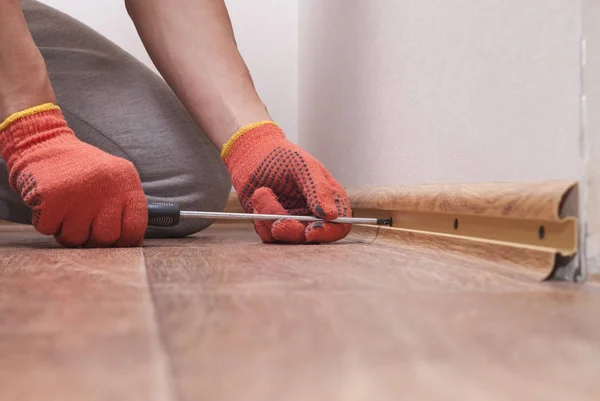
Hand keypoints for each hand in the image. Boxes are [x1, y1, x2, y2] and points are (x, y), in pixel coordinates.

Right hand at [0, 104, 147, 246]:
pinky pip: (50, 231)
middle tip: (85, 223)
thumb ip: (126, 206)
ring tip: (67, 209)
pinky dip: (48, 223)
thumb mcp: (116, 177)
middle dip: (94, 238)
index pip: (135, 228)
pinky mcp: (50, 200)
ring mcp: (78, 195)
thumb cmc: (83, 169)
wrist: (43, 143)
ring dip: (68, 231)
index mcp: (126, 182)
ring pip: (76, 239)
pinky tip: (51, 204)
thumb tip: (131, 243)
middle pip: (106, 239)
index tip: (116, 240)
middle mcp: (106, 188)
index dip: (125, 240)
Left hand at [222, 121, 351, 243]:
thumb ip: (319, 189)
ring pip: (286, 238)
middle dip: (291, 230)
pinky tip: (258, 200)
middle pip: (310, 238)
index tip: (310, 230)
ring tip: (261, 192)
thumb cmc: (281, 156)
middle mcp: (313, 214)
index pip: (339, 226)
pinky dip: (260, 221)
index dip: (328, 233)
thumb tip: (332, 215)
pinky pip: (268, 236)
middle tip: (276, 222)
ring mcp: (293, 221)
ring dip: (270, 217)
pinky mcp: (273, 226)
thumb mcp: (304, 166)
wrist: (250, 153)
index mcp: (329, 199)